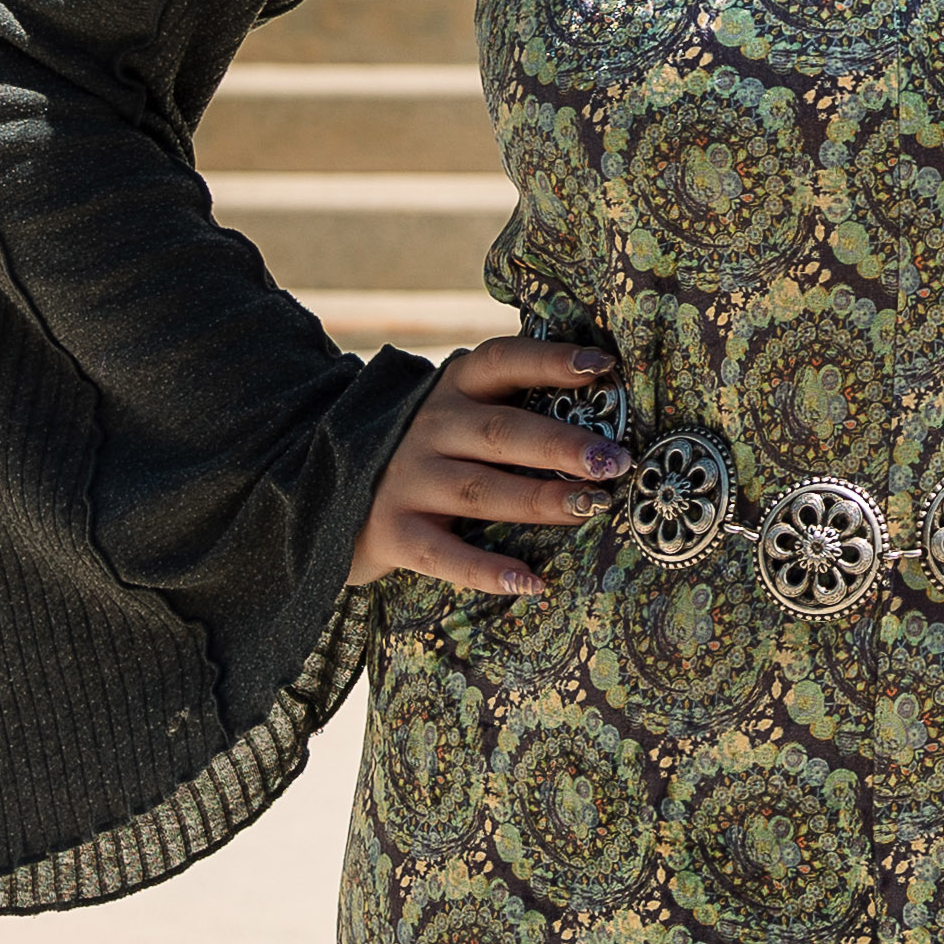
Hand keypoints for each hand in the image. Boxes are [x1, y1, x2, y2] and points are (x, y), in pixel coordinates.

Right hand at [351, 336, 628, 597]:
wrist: (327, 489)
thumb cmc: (429, 449)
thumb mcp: (458, 412)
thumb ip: (510, 405)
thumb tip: (602, 401)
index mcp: (454, 389)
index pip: (502, 362)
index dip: (551, 361)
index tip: (603, 365)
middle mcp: (430, 428)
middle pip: (503, 433)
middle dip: (562, 445)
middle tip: (615, 460)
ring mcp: (409, 481)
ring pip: (481, 491)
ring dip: (541, 500)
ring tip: (593, 507)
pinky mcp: (394, 533)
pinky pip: (445, 556)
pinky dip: (488, 572)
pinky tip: (531, 583)